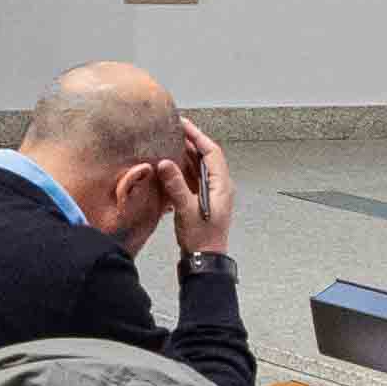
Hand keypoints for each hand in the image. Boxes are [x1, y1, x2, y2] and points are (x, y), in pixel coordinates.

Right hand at [169, 118, 239, 253]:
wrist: (204, 261)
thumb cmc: (202, 239)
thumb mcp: (187, 210)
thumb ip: (176, 185)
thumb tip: (165, 163)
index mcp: (221, 185)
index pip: (212, 152)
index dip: (198, 136)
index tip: (184, 124)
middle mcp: (218, 186)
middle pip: (205, 157)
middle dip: (191, 142)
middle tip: (174, 129)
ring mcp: (210, 194)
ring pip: (198, 168)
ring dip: (185, 155)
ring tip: (169, 142)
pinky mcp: (200, 201)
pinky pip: (192, 179)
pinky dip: (181, 170)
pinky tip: (169, 166)